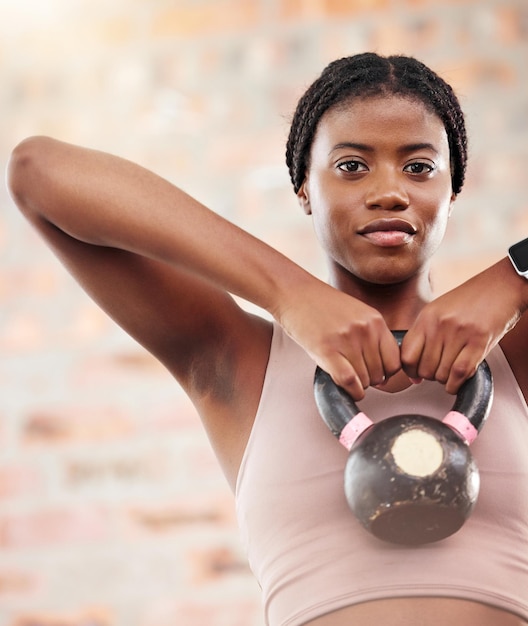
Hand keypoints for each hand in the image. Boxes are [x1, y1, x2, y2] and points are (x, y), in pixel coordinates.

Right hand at [276, 279, 400, 400]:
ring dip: (357, 385)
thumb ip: (370, 336)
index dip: (386, 373)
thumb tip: (382, 370)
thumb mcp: (356, 313)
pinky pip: (349, 380)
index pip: (395, 360)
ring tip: (345, 376)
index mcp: (375, 320)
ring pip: (365, 379)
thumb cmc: (319, 304)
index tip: (376, 374)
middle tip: (356, 375)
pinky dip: (351, 391)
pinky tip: (346, 389)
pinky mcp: (327, 350)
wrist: (292, 292)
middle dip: (369, 380)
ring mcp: (347, 340)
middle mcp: (365, 330)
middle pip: (380, 373)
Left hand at [401, 259, 523, 393]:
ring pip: (441, 374)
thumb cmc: (470, 301)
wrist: (501, 286)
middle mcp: (439, 325)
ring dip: (445, 380)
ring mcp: (459, 333)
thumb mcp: (438, 311)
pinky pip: (459, 373)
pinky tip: (457, 381)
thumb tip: (413, 375)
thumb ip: (424, 338)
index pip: (406, 355)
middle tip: (439, 370)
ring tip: (451, 370)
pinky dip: (455, 384)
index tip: (416, 374)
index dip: (409, 371)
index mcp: (426, 317)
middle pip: (424, 368)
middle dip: (430, 376)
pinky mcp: (479, 342)